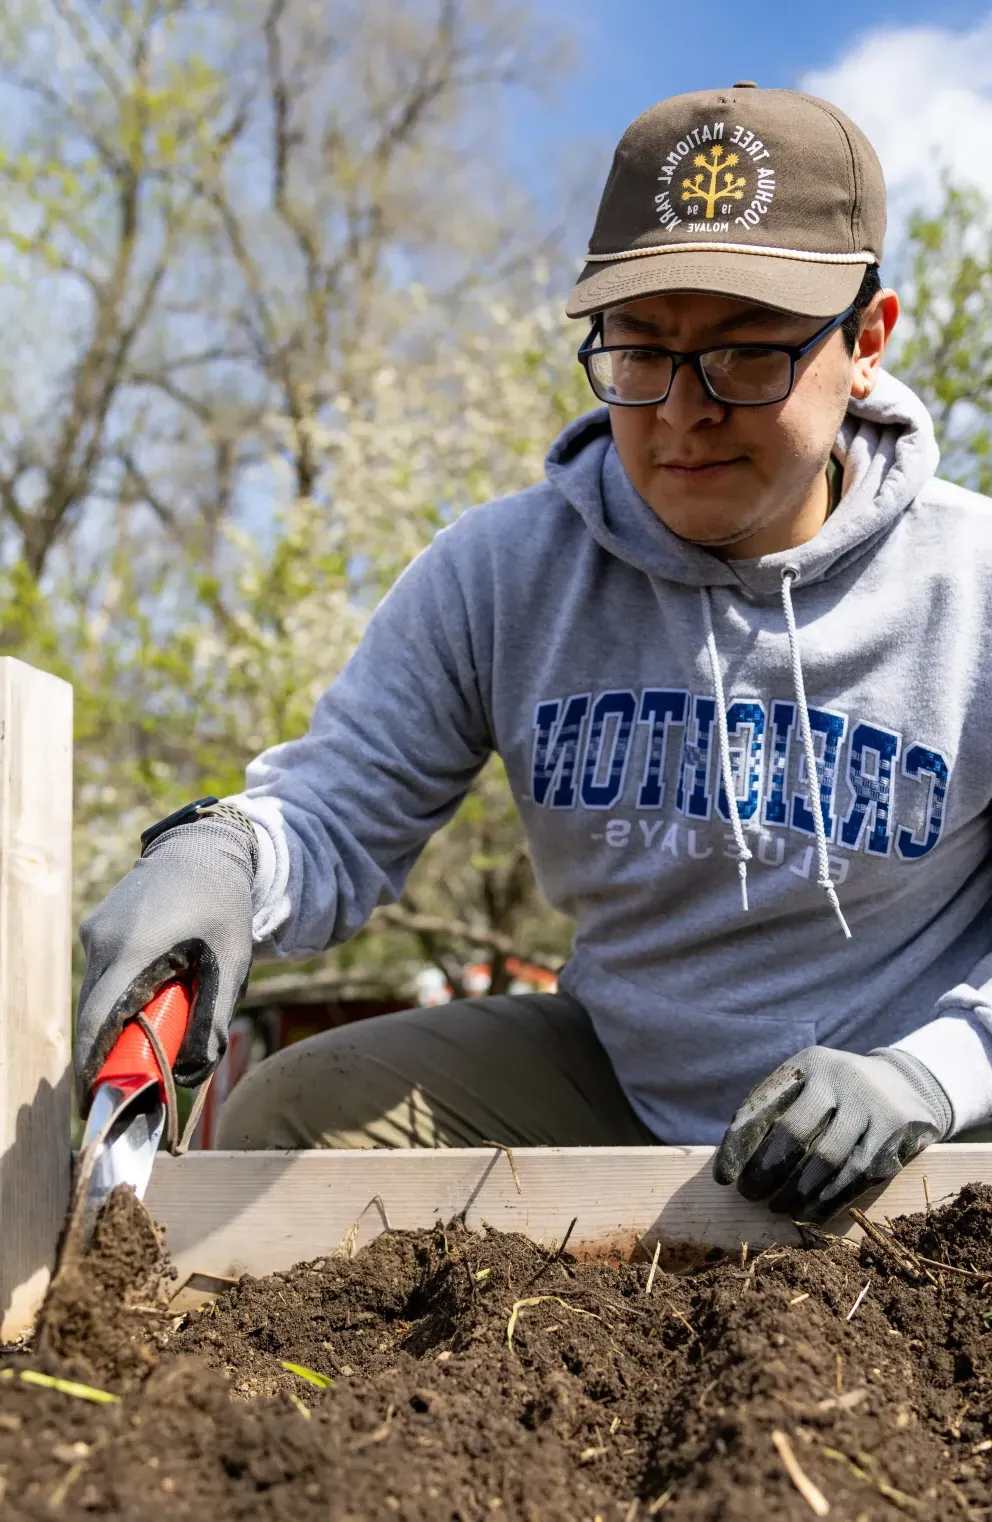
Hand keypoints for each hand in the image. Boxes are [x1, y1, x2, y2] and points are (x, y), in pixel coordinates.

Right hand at [75, 810, 255, 1108]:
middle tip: (135, 1081)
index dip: (91, 1066)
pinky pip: (102, 974)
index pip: (97, 1021)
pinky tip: (154, 992)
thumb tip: (191, 1075)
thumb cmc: (223, 904)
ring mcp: (96, 931)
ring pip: (96, 994)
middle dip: (109, 1051)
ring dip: (117, 1020)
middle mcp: (103, 940)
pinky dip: (119, 994)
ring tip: (156, 1028)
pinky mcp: (98, 926)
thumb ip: (212, 1021)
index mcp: (133, 949)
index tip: (91, 1103)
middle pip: (94, 1014)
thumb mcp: (230, 964)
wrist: (206, 846)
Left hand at [713, 1044, 951, 1221]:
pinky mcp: (896, 1131)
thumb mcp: (806, 1085)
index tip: (724, 1178)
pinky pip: (858, 1175)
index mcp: (809, 1064)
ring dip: (799, 1192)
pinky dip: (831, 1200)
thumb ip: (772, 1112)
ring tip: (781, 1208)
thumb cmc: (837, 1092)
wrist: (907, 1083)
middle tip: (751, 1196)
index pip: (763, 1105)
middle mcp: (841, 1078)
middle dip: (767, 1172)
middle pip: (794, 1133)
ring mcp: (872, 1104)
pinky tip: (813, 1213)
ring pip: (828, 1160)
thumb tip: (730, 1164)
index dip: (739, 1145)